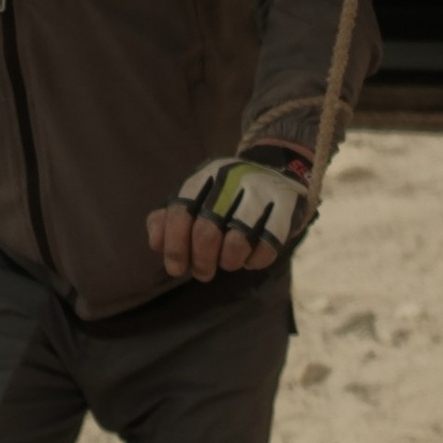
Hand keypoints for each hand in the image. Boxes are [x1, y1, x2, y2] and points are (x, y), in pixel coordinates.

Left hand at [147, 144, 313, 281]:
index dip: (174, 246)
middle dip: (200, 261)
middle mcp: (232, 180)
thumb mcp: (194, 197)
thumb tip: (156, 243)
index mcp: (205, 176)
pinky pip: (267, 249)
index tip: (175, 268)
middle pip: (206, 232)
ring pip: (237, 243)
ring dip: (228, 262)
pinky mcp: (286, 208)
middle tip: (202, 273)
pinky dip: (254, 261)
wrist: (278, 169)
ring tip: (227, 263)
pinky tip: (250, 258)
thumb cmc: (225, 193)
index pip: (180, 212)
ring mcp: (261, 193)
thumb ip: (168, 218)